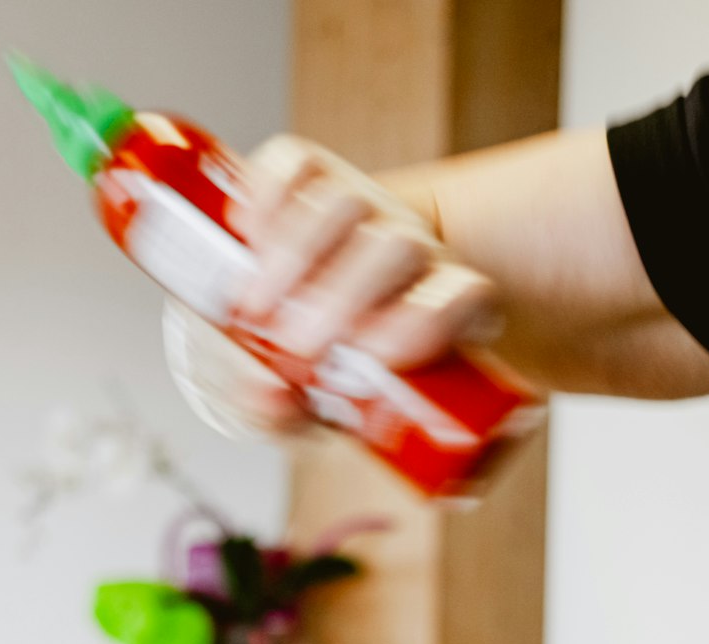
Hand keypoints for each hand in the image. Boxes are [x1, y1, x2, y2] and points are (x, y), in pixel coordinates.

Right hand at [164, 135, 499, 435]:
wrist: (334, 294)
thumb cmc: (339, 366)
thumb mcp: (332, 410)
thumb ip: (299, 415)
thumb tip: (269, 400)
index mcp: (447, 311)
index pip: (462, 298)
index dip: (425, 319)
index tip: (379, 354)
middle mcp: (415, 251)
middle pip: (397, 249)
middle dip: (343, 295)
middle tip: (297, 344)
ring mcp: (367, 206)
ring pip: (344, 203)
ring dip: (295, 253)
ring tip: (256, 306)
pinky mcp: (318, 174)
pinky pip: (297, 163)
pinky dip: (267, 194)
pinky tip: (246, 236)